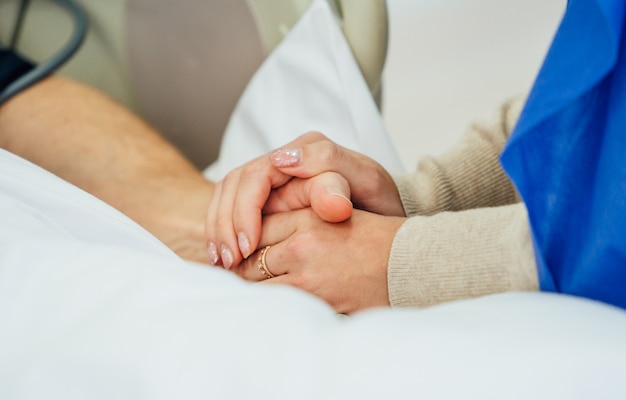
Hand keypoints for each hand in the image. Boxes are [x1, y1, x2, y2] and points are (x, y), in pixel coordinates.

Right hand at [205, 132, 403, 268]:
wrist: (387, 215)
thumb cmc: (377, 200)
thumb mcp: (365, 181)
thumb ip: (330, 166)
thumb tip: (286, 160)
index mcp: (304, 150)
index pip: (256, 175)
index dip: (245, 211)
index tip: (248, 246)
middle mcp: (284, 159)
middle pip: (235, 185)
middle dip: (226, 224)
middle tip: (229, 260)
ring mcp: (274, 178)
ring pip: (227, 196)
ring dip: (219, 229)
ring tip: (222, 263)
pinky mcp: (268, 198)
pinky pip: (232, 208)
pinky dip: (222, 231)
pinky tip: (223, 257)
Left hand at [230, 208, 405, 313]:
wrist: (408, 267)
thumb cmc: (374, 240)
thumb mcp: (335, 213)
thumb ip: (298, 215)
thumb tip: (258, 226)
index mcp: (307, 217)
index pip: (256, 227)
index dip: (244, 238)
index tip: (237, 250)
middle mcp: (302, 244)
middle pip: (248, 257)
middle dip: (238, 266)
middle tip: (231, 272)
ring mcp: (306, 276)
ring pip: (253, 283)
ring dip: (245, 287)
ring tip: (241, 290)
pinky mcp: (313, 303)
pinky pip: (273, 303)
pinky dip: (263, 303)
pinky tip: (262, 305)